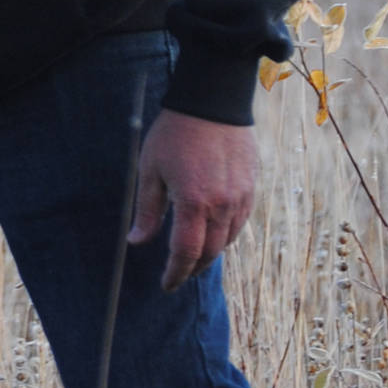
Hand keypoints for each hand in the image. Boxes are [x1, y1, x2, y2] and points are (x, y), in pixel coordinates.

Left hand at [130, 109, 256, 290]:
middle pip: (209, 252)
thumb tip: (136, 242)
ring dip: (210, 253)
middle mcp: (222, 205)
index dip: (175, 273)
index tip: (166, 285)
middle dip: (192, 268)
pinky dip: (225, 234)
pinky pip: (240, 222)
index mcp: (194, 202)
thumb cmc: (174, 134)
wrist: (212, 102)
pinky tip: (213, 233)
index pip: (186, 252)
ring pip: (227, 240)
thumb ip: (147, 210)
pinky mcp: (251, 187)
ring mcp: (241, 197)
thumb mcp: (150, 170)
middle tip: (178, 275)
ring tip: (193, 257)